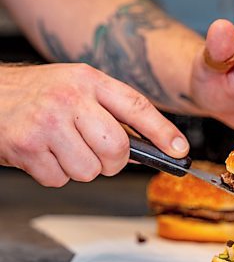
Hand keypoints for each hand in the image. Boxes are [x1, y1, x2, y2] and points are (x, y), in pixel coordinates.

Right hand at [0, 63, 188, 186]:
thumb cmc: (40, 94)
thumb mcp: (78, 87)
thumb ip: (112, 111)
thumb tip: (150, 146)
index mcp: (89, 81)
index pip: (136, 107)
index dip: (163, 132)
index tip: (179, 150)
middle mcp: (69, 98)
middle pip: (117, 148)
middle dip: (113, 161)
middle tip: (99, 154)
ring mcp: (47, 122)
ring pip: (89, 171)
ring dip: (80, 168)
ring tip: (62, 147)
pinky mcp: (26, 147)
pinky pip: (60, 179)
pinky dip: (55, 173)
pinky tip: (44, 153)